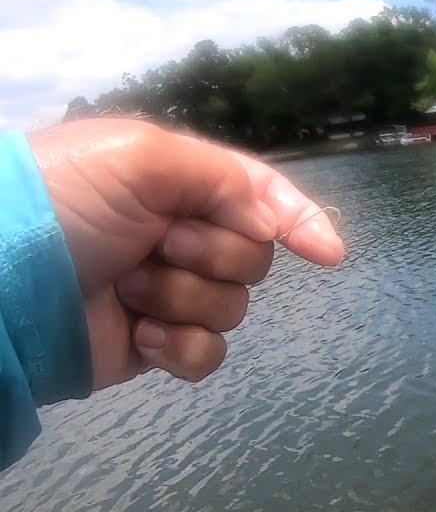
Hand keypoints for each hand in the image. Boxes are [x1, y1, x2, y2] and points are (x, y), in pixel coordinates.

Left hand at [27, 118, 344, 389]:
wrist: (0, 285)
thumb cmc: (63, 203)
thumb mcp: (142, 158)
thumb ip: (225, 180)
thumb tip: (274, 227)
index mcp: (179, 185)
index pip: (261, 196)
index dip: (300, 219)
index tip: (326, 254)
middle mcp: (180, 235)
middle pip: (254, 256)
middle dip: (213, 254)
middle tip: (159, 246)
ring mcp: (170, 293)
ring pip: (232, 307)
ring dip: (184, 298)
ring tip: (128, 291)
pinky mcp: (157, 345)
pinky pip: (209, 354)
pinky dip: (181, 347)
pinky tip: (140, 335)